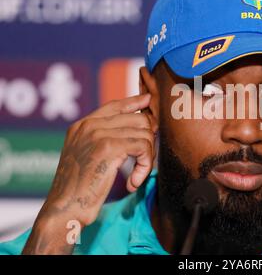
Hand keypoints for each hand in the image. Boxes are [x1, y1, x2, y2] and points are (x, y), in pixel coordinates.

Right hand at [22, 94, 156, 253]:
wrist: (63, 209)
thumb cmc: (78, 189)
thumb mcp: (86, 156)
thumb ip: (104, 139)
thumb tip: (135, 128)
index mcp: (82, 125)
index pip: (115, 105)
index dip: (135, 102)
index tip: (147, 100)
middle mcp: (89, 125)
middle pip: (138, 118)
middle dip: (149, 139)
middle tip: (144, 161)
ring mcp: (98, 133)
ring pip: (144, 133)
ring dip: (148, 157)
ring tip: (138, 174)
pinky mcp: (109, 147)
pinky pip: (143, 147)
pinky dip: (145, 166)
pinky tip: (134, 182)